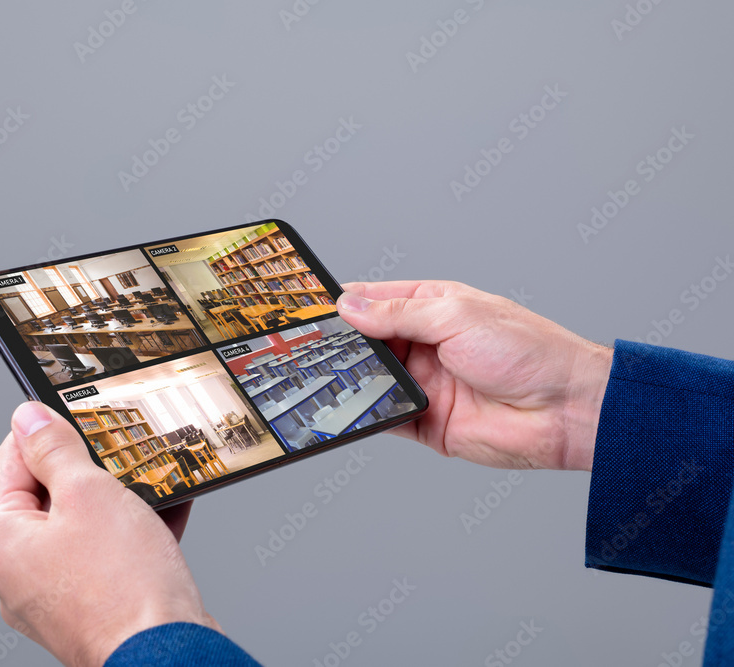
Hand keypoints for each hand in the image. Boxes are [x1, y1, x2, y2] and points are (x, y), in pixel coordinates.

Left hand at [0, 402, 218, 666]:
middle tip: (121, 454)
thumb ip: (55, 449)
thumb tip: (29, 418)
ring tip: (150, 482)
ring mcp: (52, 594)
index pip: (11, 461)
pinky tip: (165, 511)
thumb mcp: (88, 493)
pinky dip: (131, 531)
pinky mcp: (89, 607)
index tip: (78, 416)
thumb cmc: (123, 589)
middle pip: (47, 494)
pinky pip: (105, 554)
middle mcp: (16, 572)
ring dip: (118, 499)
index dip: (48, 433)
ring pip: (82, 524)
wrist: (166, 653)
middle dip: (90, 471)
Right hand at [337, 281, 611, 470]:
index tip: (313, 306)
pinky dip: (366, 413)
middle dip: (343, 343)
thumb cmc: (528, 352)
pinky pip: (386, 416)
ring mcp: (426, 383)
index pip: (379, 299)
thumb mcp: (456, 316)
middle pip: (370, 341)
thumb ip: (399, 313)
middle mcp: (428, 344)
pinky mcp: (428, 421)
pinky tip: (348, 408)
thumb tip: (351, 306)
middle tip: (308, 345)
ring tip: (321, 375)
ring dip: (352, 378)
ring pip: (374, 378)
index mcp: (436, 307)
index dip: (347, 302)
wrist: (565, 411)